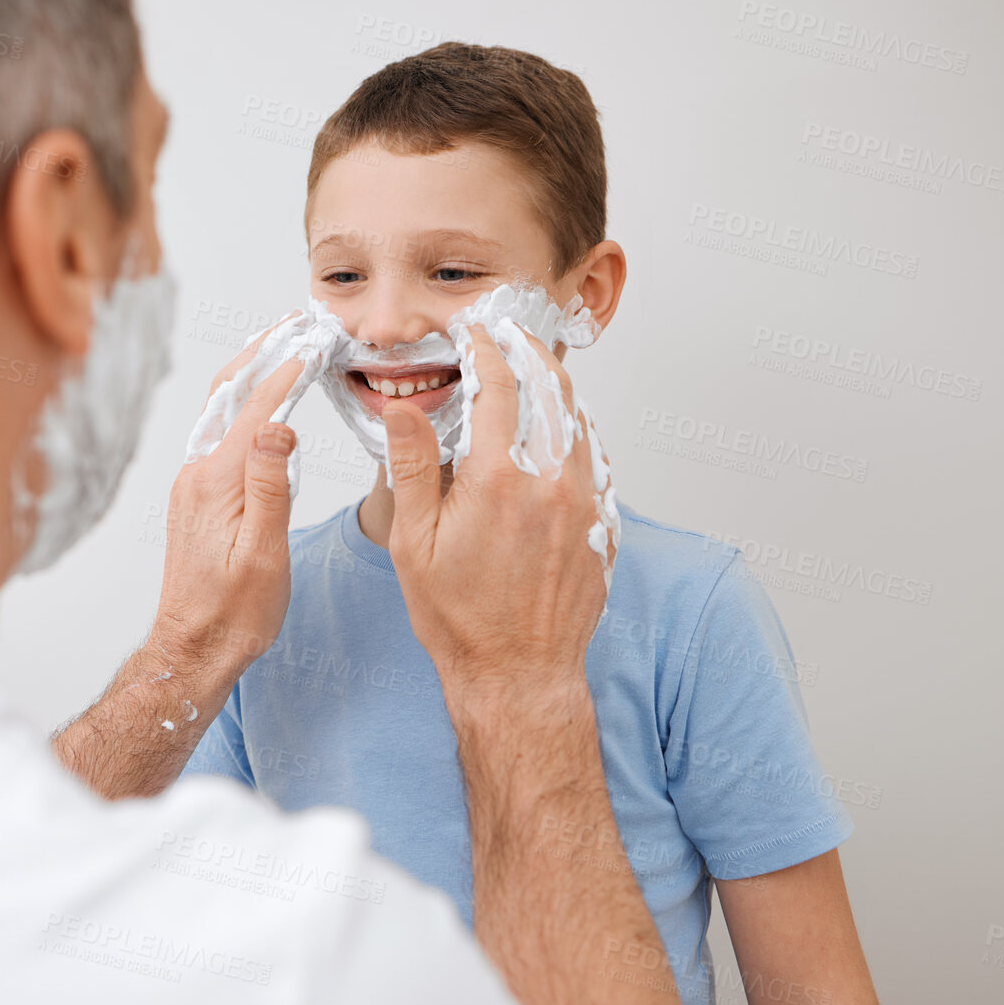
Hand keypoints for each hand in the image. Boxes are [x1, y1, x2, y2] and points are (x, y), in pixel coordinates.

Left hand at [153, 327, 305, 673]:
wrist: (194, 648)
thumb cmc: (234, 613)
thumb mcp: (264, 555)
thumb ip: (270, 486)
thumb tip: (278, 425)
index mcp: (217, 483)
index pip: (257, 410)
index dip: (289, 370)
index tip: (316, 339)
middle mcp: (197, 474)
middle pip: (228, 394)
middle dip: (263, 352)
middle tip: (297, 322)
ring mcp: (193, 484)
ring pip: (221, 411)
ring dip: (252, 373)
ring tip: (284, 345)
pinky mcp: (197, 496)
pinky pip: (219, 434)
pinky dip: (243, 405)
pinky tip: (261, 401)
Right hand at [381, 323, 611, 702]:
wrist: (518, 674)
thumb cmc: (460, 619)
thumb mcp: (414, 542)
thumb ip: (411, 465)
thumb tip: (401, 406)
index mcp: (499, 480)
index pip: (498, 386)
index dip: (486, 347)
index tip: (474, 331)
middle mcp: (551, 482)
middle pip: (550, 388)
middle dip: (528, 350)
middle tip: (509, 330)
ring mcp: (585, 503)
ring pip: (577, 419)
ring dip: (554, 385)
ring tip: (532, 367)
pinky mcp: (602, 525)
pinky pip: (594, 458)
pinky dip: (574, 429)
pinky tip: (556, 428)